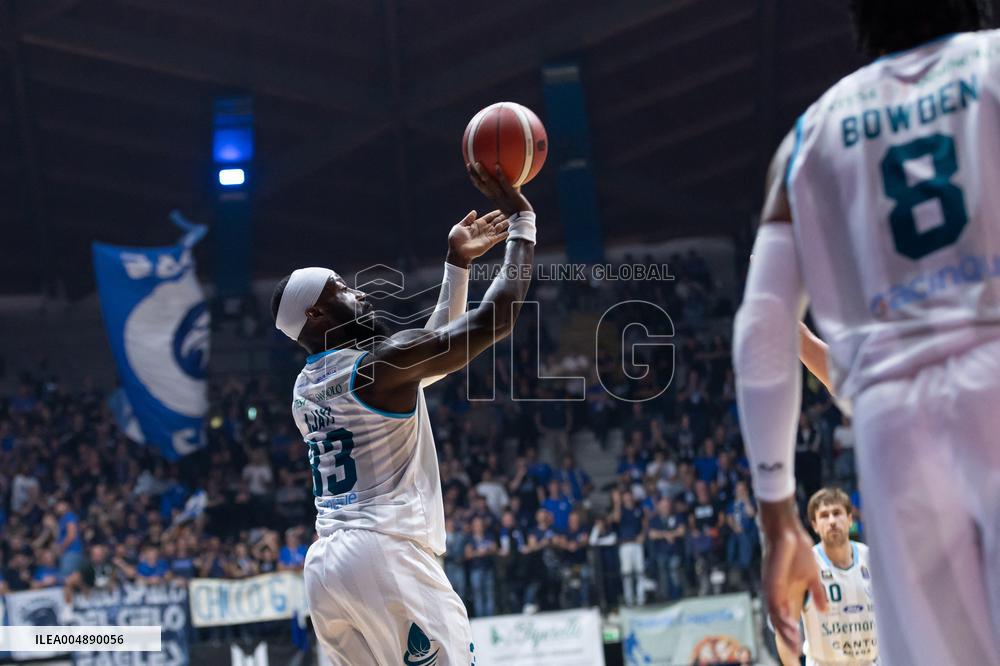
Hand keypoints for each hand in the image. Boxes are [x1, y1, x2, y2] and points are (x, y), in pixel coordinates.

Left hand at [446, 209, 509, 267]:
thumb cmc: (456, 239)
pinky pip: (499, 237)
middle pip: (495, 221)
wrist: (458, 251)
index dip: (494, 214)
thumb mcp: (460, 226)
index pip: (488, 217)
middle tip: (509, 213)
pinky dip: (504, 234)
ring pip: (499, 228)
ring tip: (511, 220)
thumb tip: (474, 211)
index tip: (500, 210)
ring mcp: (487, 236)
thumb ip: (468, 219)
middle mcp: (484, 229)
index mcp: (476, 224)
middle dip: (501, 218)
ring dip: (504, 224)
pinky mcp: (490, 243)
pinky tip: (509, 231)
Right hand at [467, 162, 532, 215]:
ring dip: (482, 173)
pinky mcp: (510, 194)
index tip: (470, 170)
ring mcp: (502, 195)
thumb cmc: (519, 209)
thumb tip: (515, 175)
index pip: (481, 187)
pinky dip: (499, 174)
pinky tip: (497, 165)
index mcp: (493, 197)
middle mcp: (494, 196)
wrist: (523, 219)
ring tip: (477, 163)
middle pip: (480, 184)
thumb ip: (510, 188)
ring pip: (489, 183)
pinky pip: (503, 183)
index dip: (474, 179)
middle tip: (468, 164)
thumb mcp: (511, 198)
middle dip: (473, 175)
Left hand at [761, 500, 826, 648]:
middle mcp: (775, 594)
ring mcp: (772, 589)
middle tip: (794, 658)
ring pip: (775, 617)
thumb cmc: (798, 551)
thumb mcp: (812, 576)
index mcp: (785, 594)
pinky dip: (781, 618)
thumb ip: (817, 593)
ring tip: (795, 646)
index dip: (791, 636)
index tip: (798, 653)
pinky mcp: (770, 582)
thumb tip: (825, 610)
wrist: (787, 531)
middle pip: (779, 623)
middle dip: (786, 641)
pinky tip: (791, 628)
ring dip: (785, 633)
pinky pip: (774, 604)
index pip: (787, 619)